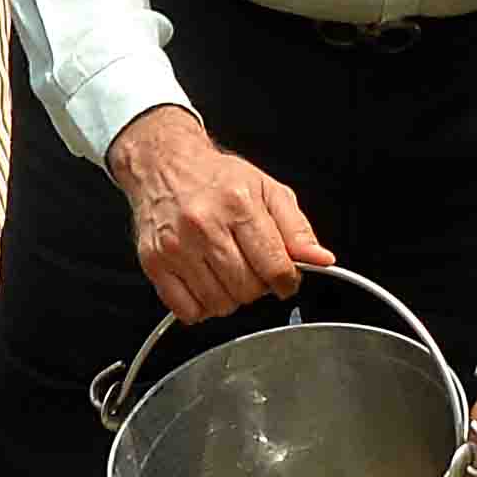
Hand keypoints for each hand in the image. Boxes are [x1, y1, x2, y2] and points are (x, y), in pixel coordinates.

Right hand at [107, 104, 329, 321]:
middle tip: (251, 267)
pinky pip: (187, 310)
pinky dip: (201, 307)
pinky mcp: (154, 262)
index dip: (287, 281)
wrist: (165, 166)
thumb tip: (321, 260)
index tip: (284, 279)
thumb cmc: (217, 179)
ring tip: (227, 271)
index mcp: (239, 204)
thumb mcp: (268, 191)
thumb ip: (297, 229)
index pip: (275, 267)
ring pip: (219, 304)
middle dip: (258, 286)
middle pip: (247, 289)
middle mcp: (204, 225)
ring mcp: (176, 246)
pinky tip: (205, 283)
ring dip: (230, 297)